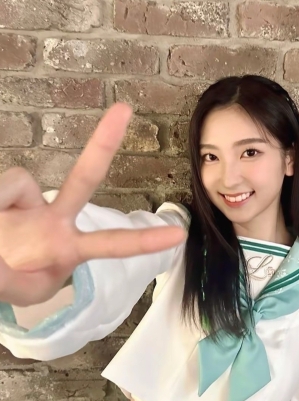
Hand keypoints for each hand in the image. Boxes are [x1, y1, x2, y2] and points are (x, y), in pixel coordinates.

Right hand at [0, 103, 185, 306]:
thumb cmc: (20, 278)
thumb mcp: (29, 291)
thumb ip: (17, 285)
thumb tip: (1, 263)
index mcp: (72, 247)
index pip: (113, 244)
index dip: (144, 241)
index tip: (178, 235)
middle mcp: (58, 218)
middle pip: (85, 178)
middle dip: (103, 144)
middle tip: (123, 108)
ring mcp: (34, 202)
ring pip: (20, 180)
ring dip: (3, 202)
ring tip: (2, 238)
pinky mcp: (7, 190)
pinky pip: (2, 185)